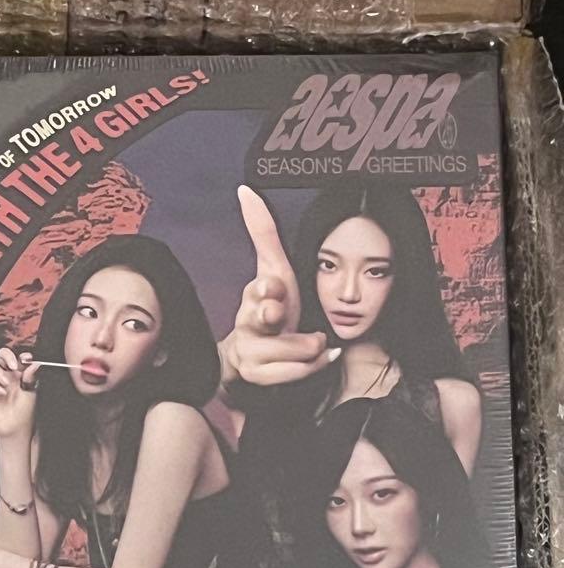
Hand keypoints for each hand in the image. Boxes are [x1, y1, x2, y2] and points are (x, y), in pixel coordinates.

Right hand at [0, 347, 40, 440]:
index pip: (18, 358)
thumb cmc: (25, 410)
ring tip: (7, 384)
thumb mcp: (31, 391)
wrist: (17, 427)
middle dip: (6, 356)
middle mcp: (7, 375)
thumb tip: (34, 363)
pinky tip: (2, 393)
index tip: (26, 359)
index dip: (21, 356)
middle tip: (13, 366)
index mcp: (19, 373)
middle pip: (1, 355)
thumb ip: (31, 376)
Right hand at [219, 186, 335, 387]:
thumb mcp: (273, 270)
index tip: (274, 288)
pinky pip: (291, 374)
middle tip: (281, 315)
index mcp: (254, 295)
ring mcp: (249, 353)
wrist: (253, 360)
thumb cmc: (272, 311)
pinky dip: (311, 366)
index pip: (257, 289)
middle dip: (273, 316)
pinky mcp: (258, 377)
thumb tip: (245, 190)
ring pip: (286, 350)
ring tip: (317, 341)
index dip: (267, 289)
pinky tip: (323, 356)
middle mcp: (247, 323)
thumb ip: (262, 232)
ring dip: (308, 346)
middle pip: (259, 319)